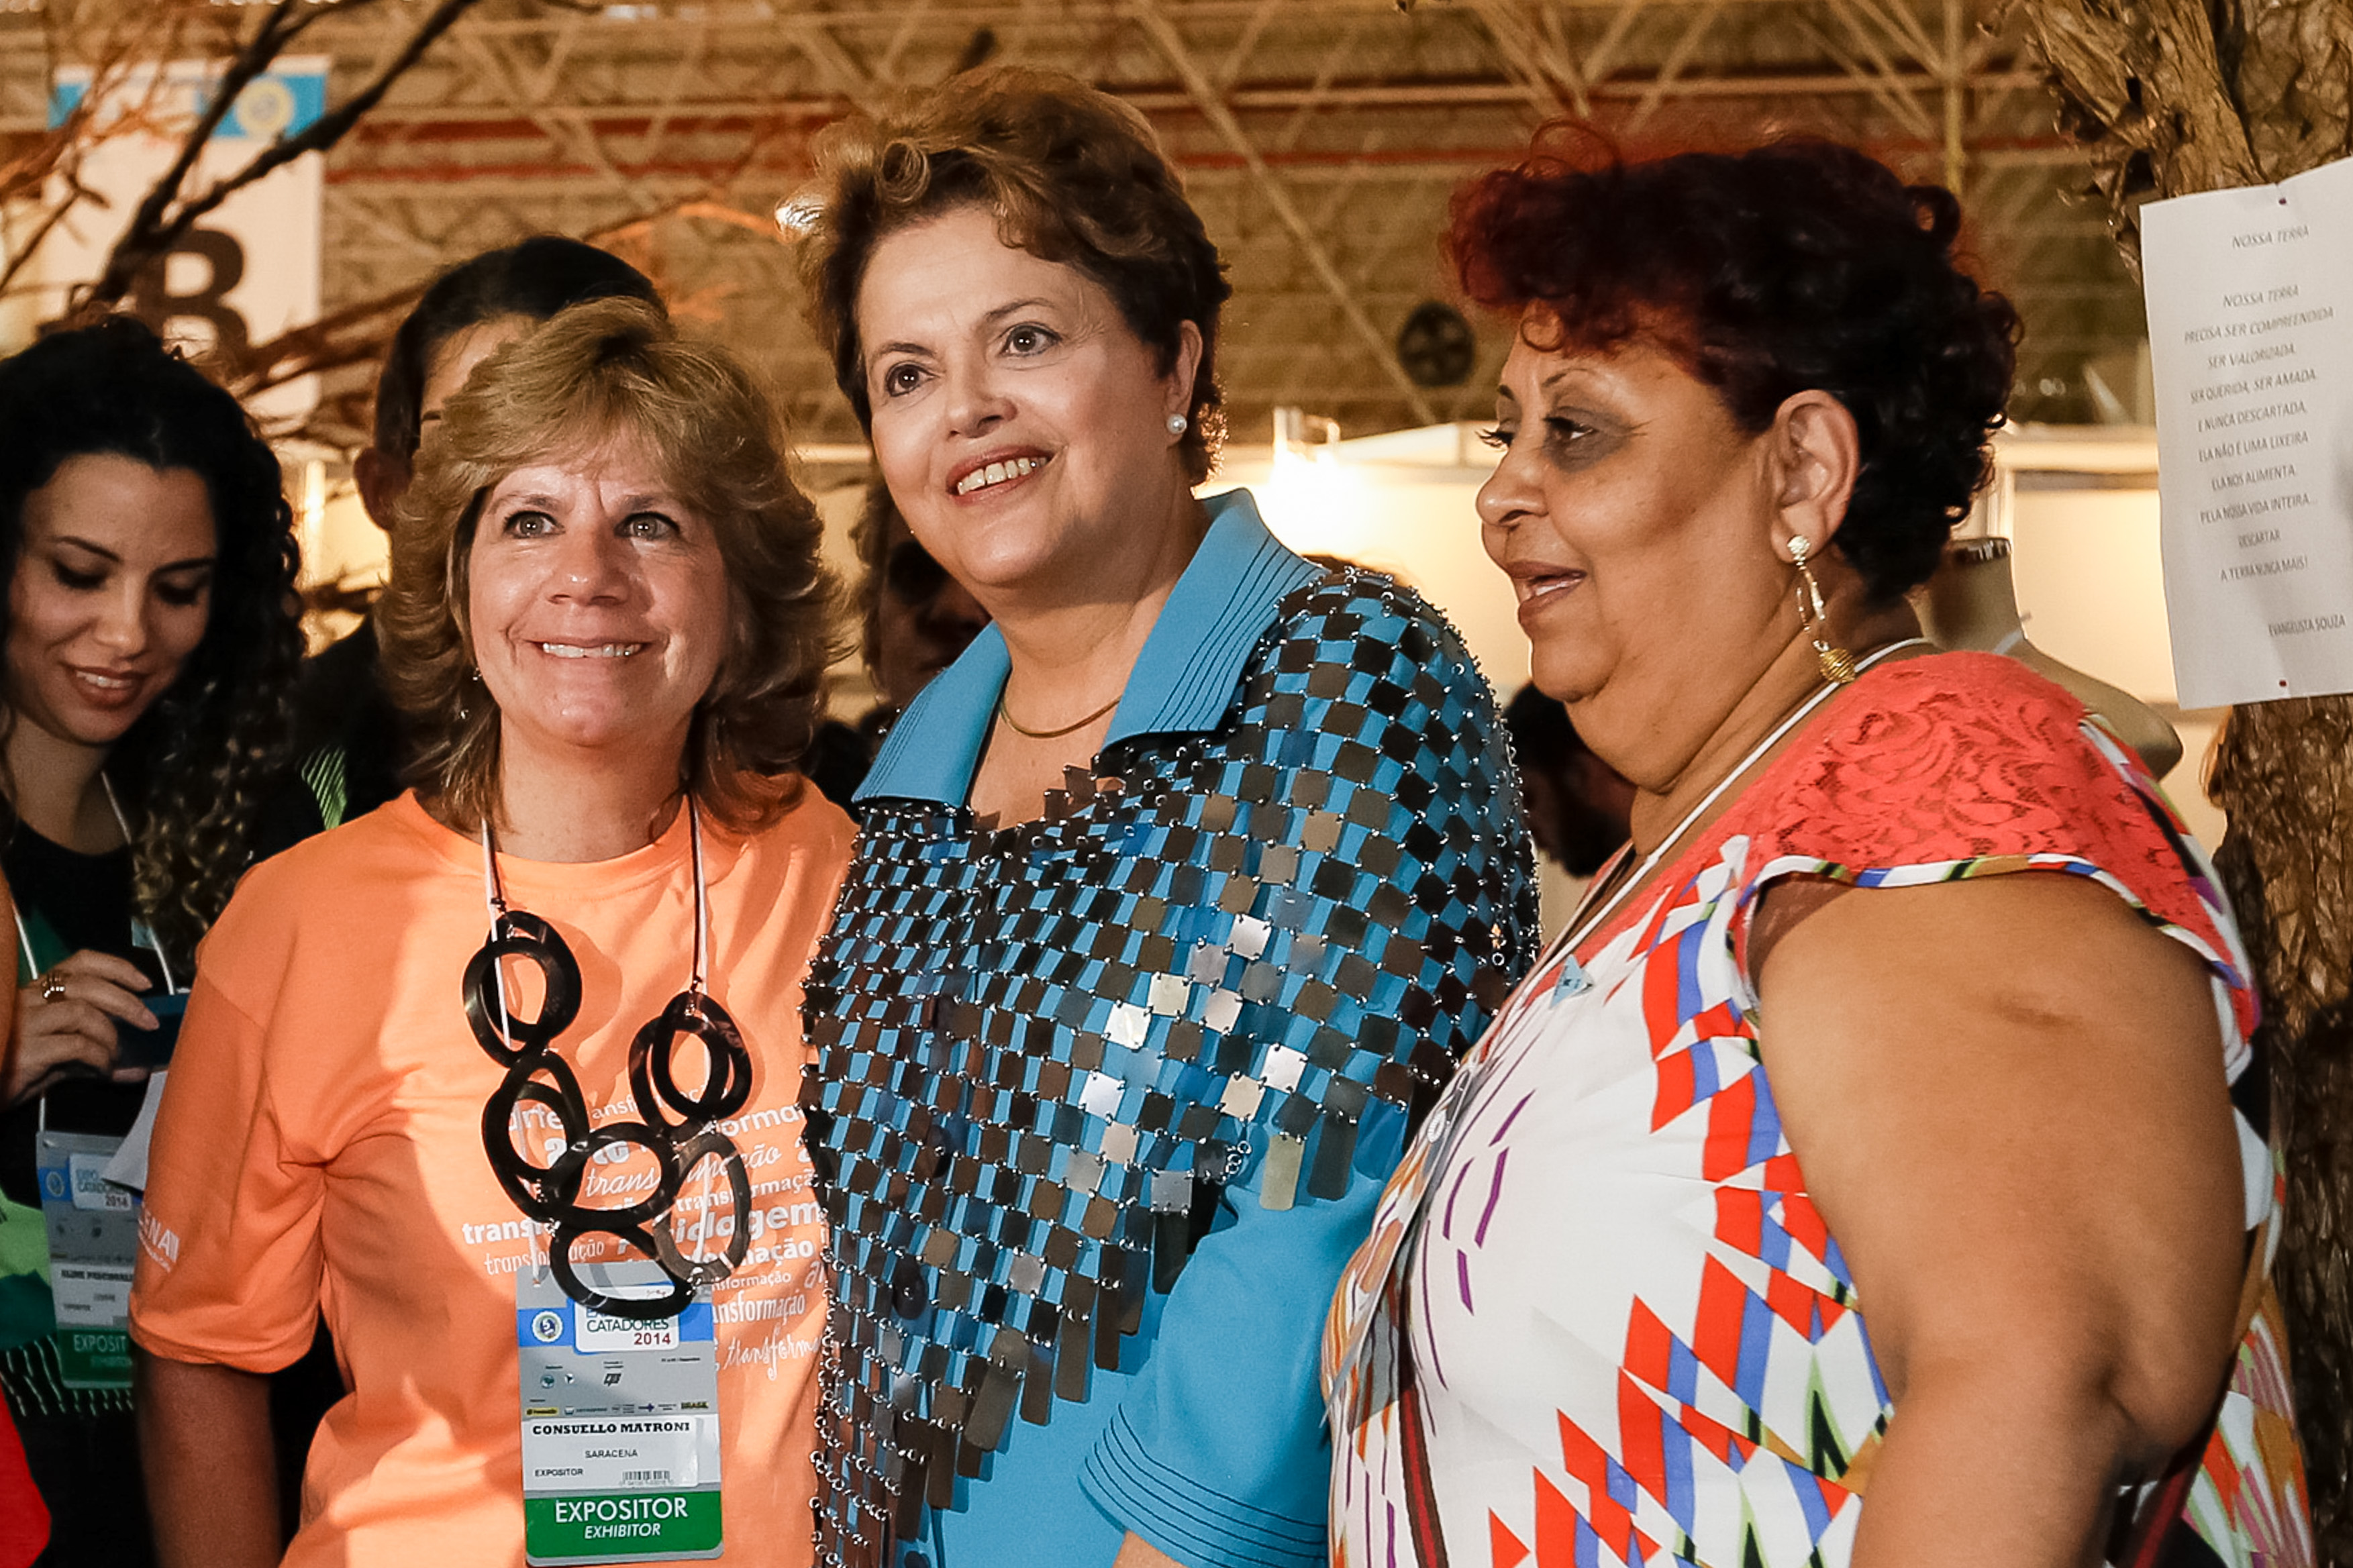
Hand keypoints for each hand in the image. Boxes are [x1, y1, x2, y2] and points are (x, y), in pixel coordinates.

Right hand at [11, 950, 155, 1104]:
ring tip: (114, 1055)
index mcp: (35, 993)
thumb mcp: (53, 1059)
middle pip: (87, 984)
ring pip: (82, 1011)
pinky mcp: (25, 1050)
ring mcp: (24, 1023)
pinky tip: (101, 1069)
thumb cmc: (9, 1071)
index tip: (144, 983)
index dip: (117, 967)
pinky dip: (98, 1056)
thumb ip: (92, 1056)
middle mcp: (28, 1000)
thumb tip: (135, 1067)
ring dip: (109, 1034)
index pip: (79, 963)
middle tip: (148, 1022)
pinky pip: (76, 1044)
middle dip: (126, 1001)